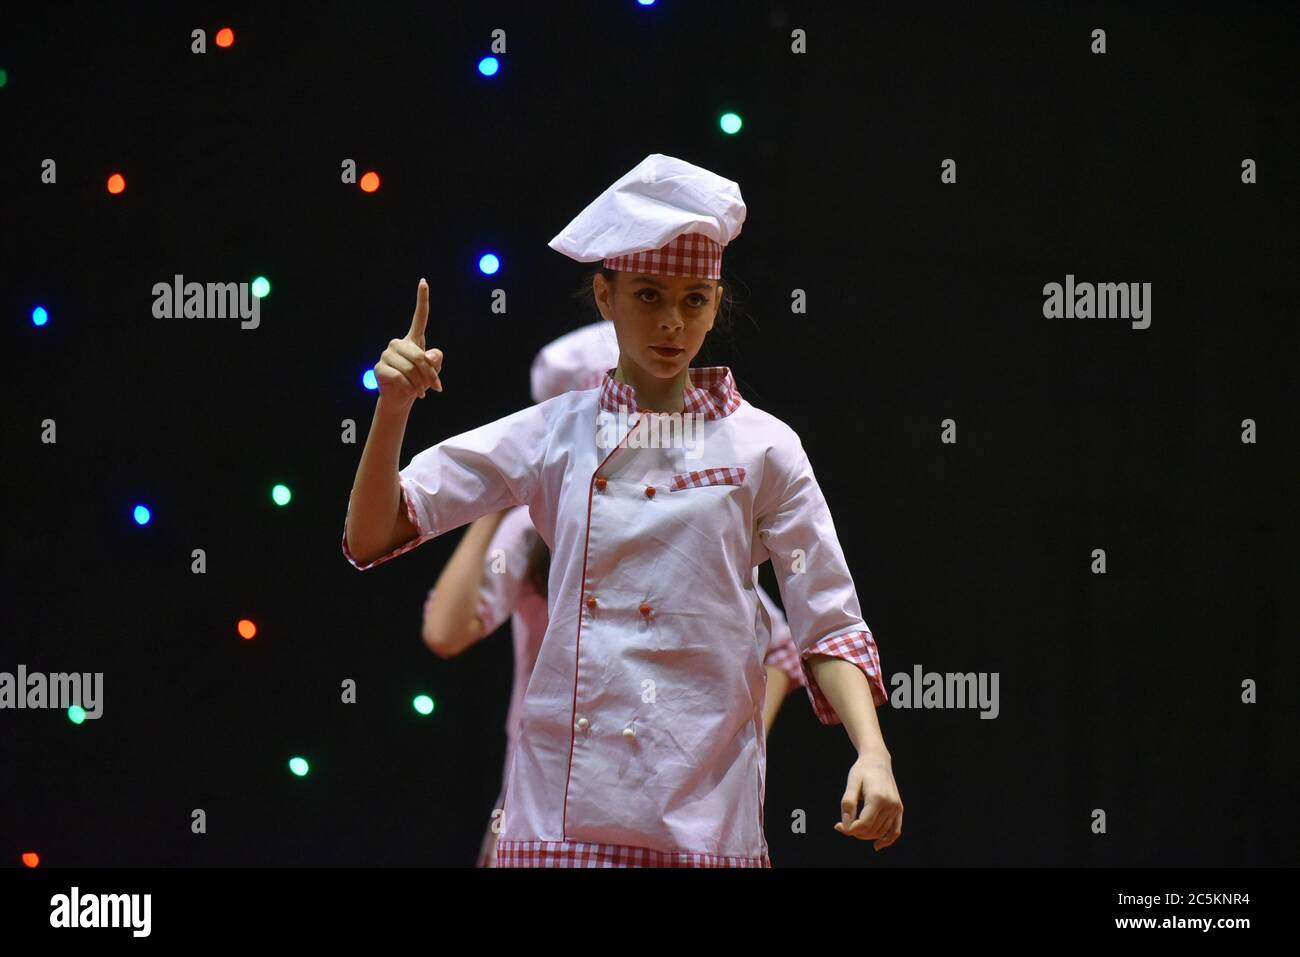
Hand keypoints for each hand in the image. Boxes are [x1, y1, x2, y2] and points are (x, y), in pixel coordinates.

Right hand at [374, 278, 443, 406]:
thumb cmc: (418, 382)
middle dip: (430, 375)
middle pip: (419, 356)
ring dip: (420, 385)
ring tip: (420, 392)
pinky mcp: (379, 367)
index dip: (422, 300)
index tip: (424, 281)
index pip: (419, 318)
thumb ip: (435, 360)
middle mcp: (398, 343)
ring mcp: (386, 354)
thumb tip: (427, 355)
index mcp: (413, 340)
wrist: (401, 399)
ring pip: (410, 369)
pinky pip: (400, 378)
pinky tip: (407, 391)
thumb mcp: (433, 371)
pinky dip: (408, 388)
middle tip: (436, 387)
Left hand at [834, 753, 902, 850]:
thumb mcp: (851, 784)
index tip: (837, 826)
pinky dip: (887, 840)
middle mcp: (890, 804)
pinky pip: (895, 830)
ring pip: (880, 832)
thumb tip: (845, 826)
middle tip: (842, 824)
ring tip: (853, 826)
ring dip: (866, 835)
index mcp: (878, 798)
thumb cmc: (861, 771)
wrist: (877, 761)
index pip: (863, 824)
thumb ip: (848, 804)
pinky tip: (877, 846)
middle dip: (855, 832)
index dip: (849, 829)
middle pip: (871, 830)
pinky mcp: (899, 809)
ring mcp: (896, 807)